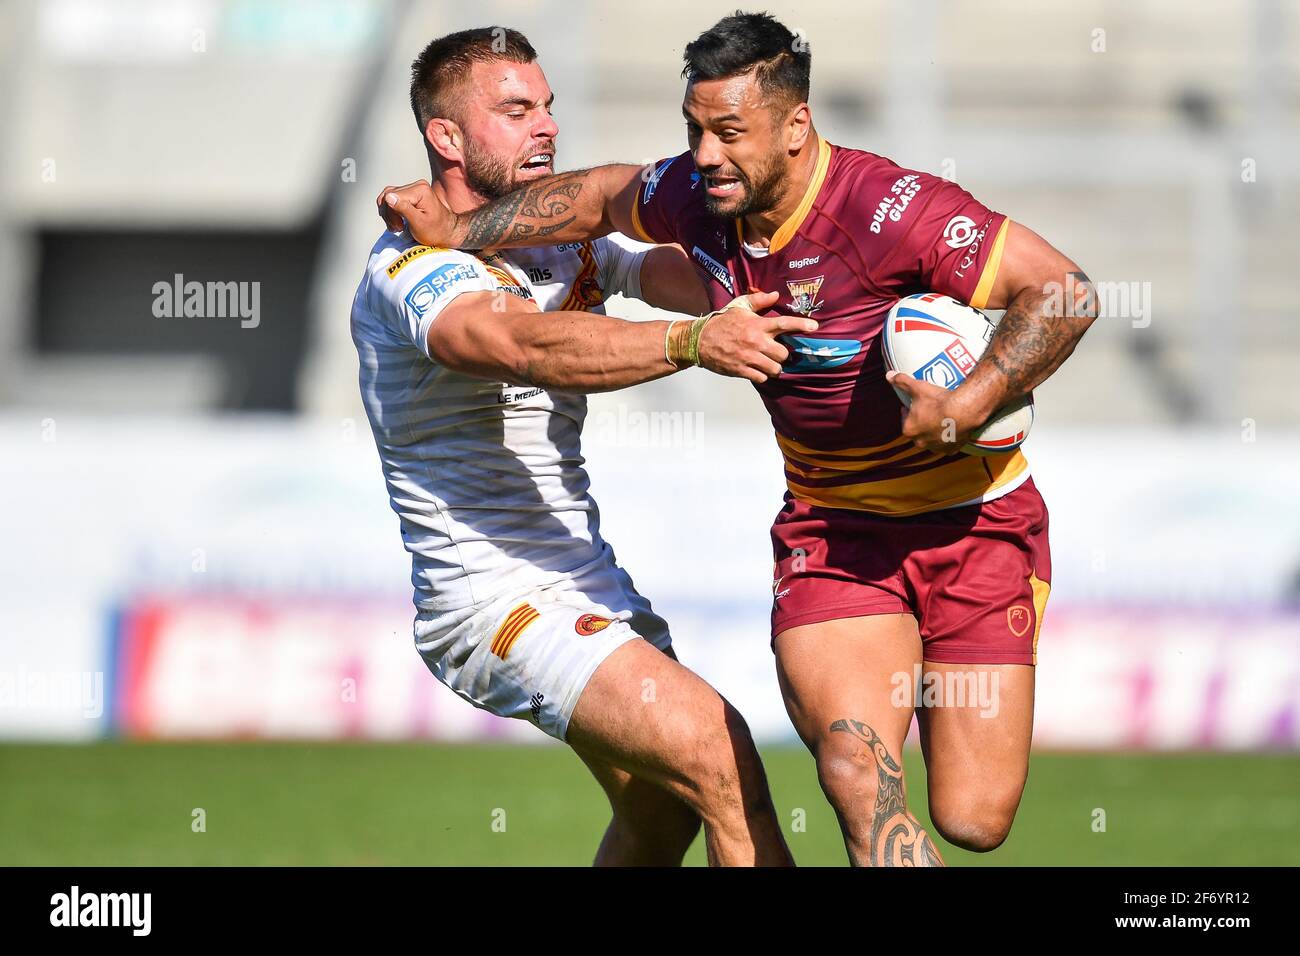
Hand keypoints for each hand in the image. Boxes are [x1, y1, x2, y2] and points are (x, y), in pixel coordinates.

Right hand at [375, 180, 458, 246]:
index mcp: (420, 190)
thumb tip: (388, 197)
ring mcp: (414, 188)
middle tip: (398, 228)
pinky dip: (391, 210)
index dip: (391, 213)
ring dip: (389, 213)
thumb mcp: (418, 223)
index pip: (393, 197)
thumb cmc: (436, 231)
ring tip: (397, 226)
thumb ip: (403, 209)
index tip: (399, 227)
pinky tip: (397, 221)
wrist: (447, 233)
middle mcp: (417, 185)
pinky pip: (392, 198)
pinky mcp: (411, 193)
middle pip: (389, 196)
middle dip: (389, 214)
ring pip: (388, 197)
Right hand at [697, 291, 818, 382]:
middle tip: (776, 351)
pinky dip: (762, 375)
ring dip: (774, 366)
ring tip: (767, 362)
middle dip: (783, 354)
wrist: (699, 341)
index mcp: (757, 325)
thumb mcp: (739, 306)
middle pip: (784, 354)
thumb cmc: (721, 323)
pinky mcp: (741, 370)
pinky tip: (757, 369)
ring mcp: (749, 358)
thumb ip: (758, 300)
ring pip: (775, 368)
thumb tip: (775, 295)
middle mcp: (756, 342)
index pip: (784, 323)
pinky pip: (762, 377)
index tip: (814, 327)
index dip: (801, 325)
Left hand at [887, 371, 986, 451]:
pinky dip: (949, 440)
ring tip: (940, 420)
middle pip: (918, 432)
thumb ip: (902, 381)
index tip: (913, 406)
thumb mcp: (918, 387)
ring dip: (933, 433)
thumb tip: (889, 376)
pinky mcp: (951, 449)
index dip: (908, 412)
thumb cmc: (938, 401)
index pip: (905, 421)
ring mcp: (937, 447)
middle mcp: (921, 442)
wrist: (963, 411)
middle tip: (928, 412)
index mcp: (909, 430)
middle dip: (920, 424)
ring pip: (932, 440)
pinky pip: (948, 446)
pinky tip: (951, 432)